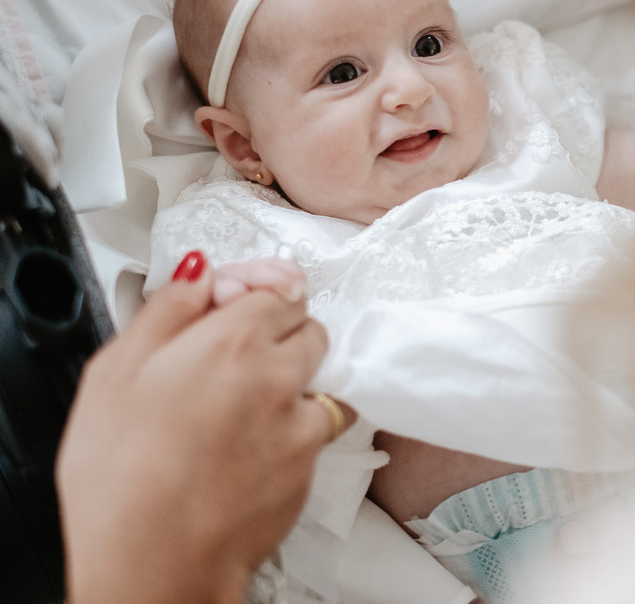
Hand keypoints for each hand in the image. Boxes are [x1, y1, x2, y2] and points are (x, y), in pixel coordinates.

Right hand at [57, 252, 331, 603]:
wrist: (152, 561)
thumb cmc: (121, 478)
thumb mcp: (115, 371)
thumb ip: (167, 309)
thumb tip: (197, 273)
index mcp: (230, 340)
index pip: (276, 288)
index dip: (256, 294)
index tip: (239, 306)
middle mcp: (277, 374)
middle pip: (308, 326)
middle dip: (280, 333)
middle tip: (238, 357)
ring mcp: (300, 420)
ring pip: (319, 376)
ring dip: (295, 380)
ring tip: (246, 407)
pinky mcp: (310, 462)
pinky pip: (320, 426)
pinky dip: (298, 427)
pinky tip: (257, 445)